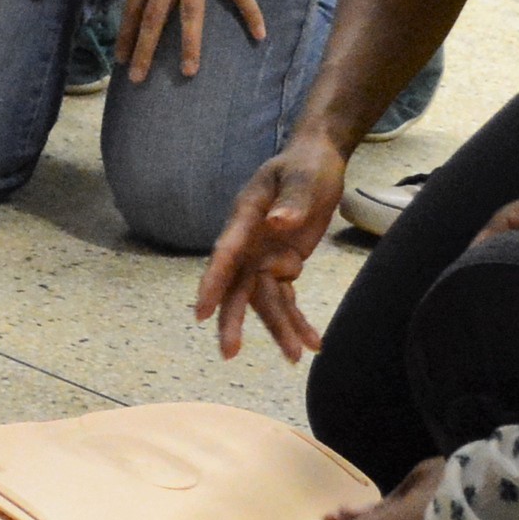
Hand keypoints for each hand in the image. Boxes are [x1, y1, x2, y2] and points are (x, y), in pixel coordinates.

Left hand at [115, 0, 264, 82]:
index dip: (126, 34)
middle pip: (154, 17)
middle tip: (138, 79)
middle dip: (145, 49)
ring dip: (189, 43)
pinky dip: (251, 12)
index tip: (120, 60)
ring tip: (189, 72)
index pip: (133, 7)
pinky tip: (259, 35)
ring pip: (190, 12)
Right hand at [195, 130, 346, 362]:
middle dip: (233, 321)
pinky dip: (298, 321)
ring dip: (278, 329)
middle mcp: (248, 243)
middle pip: (237, 287)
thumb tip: (278, 223)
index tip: (202, 312)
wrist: (316, 161)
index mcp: (245, 217)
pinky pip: (286, 299)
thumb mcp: (303, 177)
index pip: (225, 253)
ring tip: (294, 358)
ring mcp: (263, 257)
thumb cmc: (306, 164)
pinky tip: (312, 344)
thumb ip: (292, 200)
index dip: (212, 283)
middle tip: (230, 353)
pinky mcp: (282, 265)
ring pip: (264, 300)